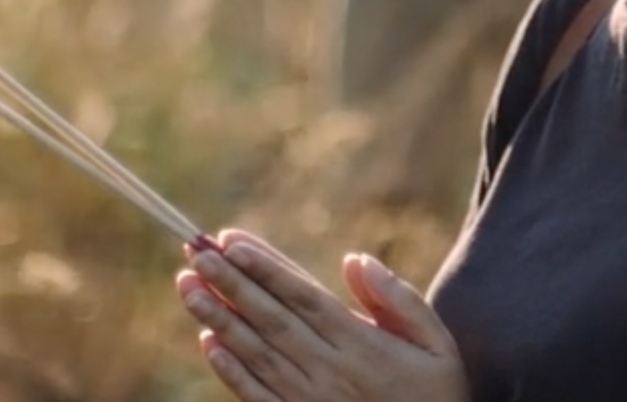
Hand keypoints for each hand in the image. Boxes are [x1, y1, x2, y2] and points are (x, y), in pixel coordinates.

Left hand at [178, 228, 467, 401]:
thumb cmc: (438, 396)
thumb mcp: (438, 345)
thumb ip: (399, 300)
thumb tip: (354, 260)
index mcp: (362, 345)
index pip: (302, 297)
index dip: (266, 268)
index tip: (232, 241)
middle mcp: (328, 371)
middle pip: (270, 319)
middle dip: (230, 284)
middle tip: (196, 252)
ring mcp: (309, 400)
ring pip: (255, 352)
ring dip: (218, 317)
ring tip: (188, 286)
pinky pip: (256, 394)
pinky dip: (230, 369)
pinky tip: (209, 342)